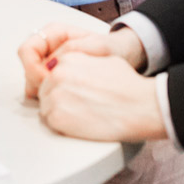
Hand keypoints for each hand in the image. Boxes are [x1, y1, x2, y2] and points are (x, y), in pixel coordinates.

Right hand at [18, 21, 146, 99]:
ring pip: (31, 80)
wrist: (120, 57)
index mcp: (53, 33)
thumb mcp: (97, 46)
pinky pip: (40, 87)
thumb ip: (73, 50)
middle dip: (38, 82)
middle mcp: (47, 46)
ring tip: (63, 94)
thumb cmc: (110, 49)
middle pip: (26, 67)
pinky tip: (63, 98)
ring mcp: (48, 61)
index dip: (33, 68)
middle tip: (56, 91)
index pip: (27, 50)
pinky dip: (47, 94)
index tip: (49, 79)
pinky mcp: (52, 76)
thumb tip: (52, 63)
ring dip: (42, 90)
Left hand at [36, 50, 164, 141]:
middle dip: (58, 98)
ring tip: (80, 115)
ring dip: (59, 112)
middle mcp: (58, 74)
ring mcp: (56, 96)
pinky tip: (79, 123)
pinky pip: (50, 122)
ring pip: (46, 106)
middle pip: (46, 89)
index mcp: (69, 58)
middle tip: (76, 106)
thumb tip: (75, 71)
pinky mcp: (57, 118)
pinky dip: (62, 125)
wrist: (138, 107)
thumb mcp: (104, 61)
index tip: (70, 92)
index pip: (52, 72)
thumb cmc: (127, 86)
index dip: (61, 85)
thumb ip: (83, 63)